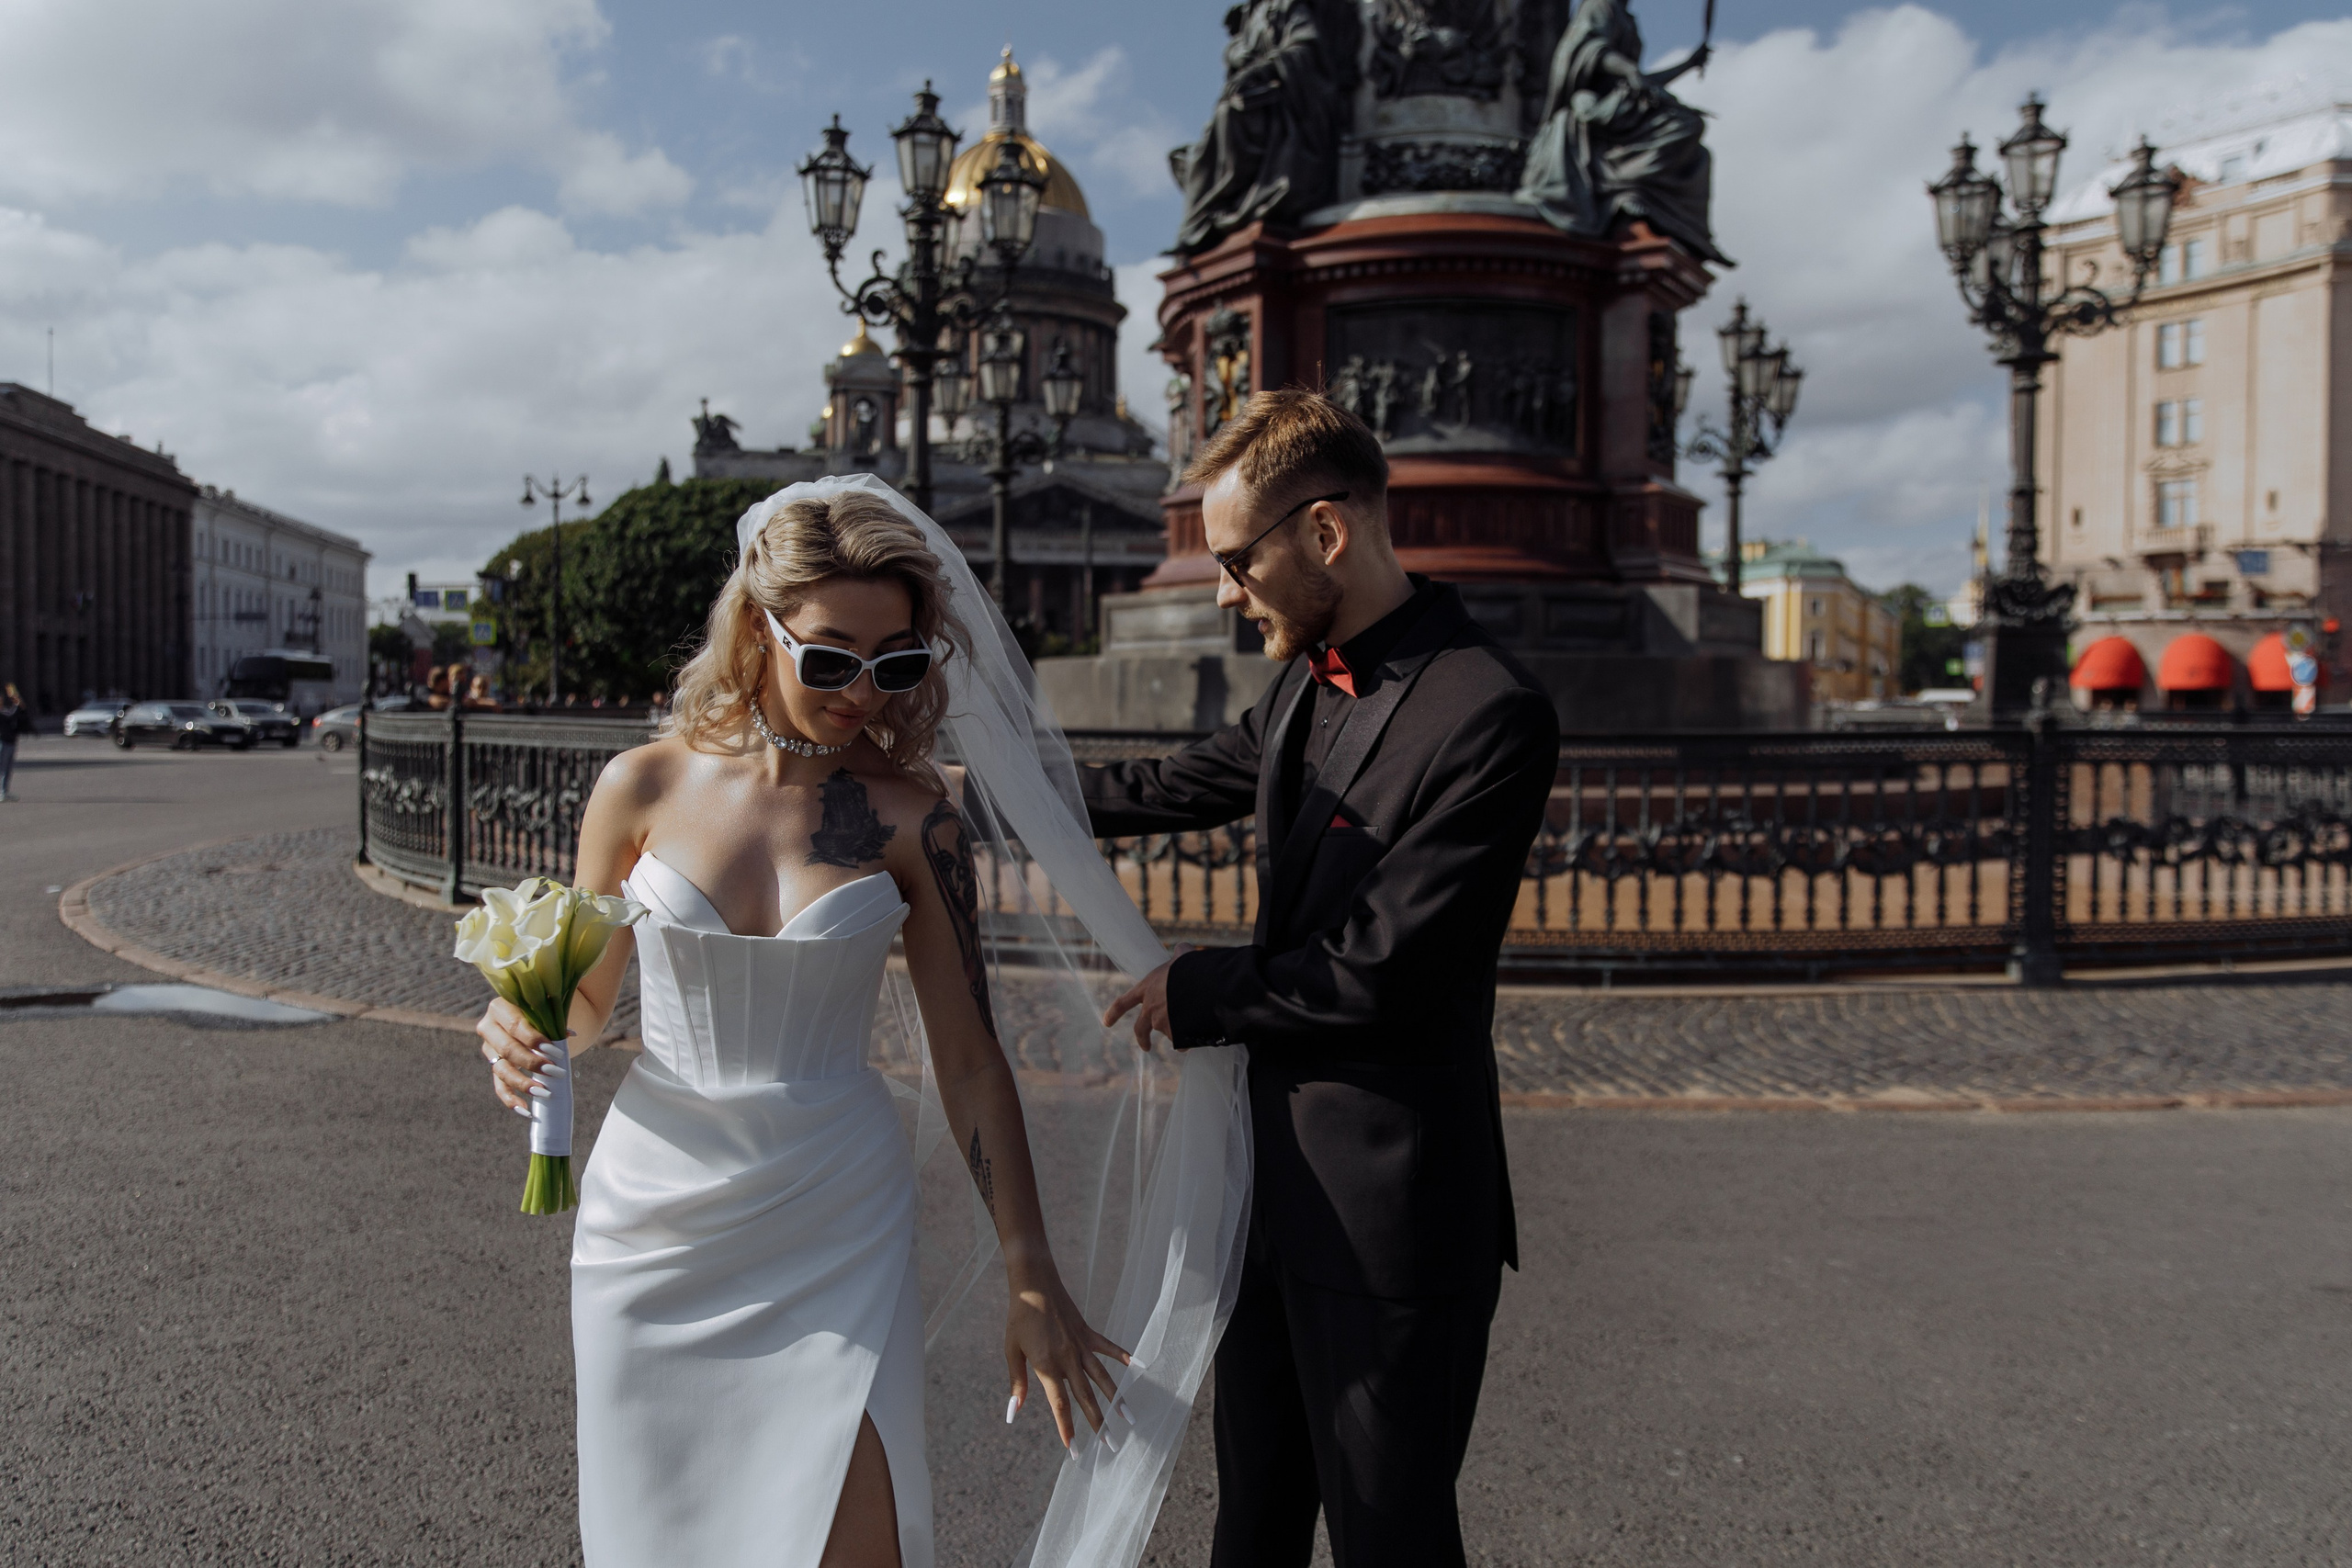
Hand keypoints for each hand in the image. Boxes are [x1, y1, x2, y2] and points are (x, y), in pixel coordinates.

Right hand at [475, 996, 565, 1117]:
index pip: (516, 1027)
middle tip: (557, 1072)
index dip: (536, 1042)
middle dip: (532, 1064)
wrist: (536, 1011)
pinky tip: (526, 1111)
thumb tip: (568, 1035)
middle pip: (507, 1050)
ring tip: (545, 1093)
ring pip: (502, 1070)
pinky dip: (511, 1099)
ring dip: (524, 1084)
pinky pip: (499, 1085)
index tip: (557, 1053)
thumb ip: (554, 1016)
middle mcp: (488, 1027)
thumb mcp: (547, 1006)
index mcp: (500, 1007)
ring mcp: (489, 1049)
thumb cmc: (545, 1007)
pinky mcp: (494, 1065)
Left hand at [1004, 1266, 1133, 1453]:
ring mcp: (1081, 1345)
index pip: (1060, 1405)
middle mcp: (1068, 1359)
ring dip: (1117, 1399)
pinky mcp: (1088, 1332)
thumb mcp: (1012, 1351)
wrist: (1034, 1284)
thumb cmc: (1019, 1318)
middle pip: (1087, 1398)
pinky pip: (1108, 1347)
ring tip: (1129, 1419)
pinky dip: (1122, 1356)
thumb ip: (1017, 1383)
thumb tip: (1013, 1413)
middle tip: (1110, 1446)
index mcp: (1048, 1366)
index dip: (1066, 1428)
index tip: (1074, 1450)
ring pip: (1103, 1378)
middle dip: (1098, 1423)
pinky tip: (1137, 1365)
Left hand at [1101, 944, 1194, 1052]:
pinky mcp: (1176, 1035)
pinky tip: (1199, 1032)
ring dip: (1179, 1031)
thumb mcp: (1182, 957)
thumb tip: (1183, 948)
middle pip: (1140, 1029)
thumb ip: (1180, 954)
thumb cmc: (1191, 968)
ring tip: (1195, 1022)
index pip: (1123, 1002)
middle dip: (1142, 1039)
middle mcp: (1151, 1009)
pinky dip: (1189, 1040)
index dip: (1114, 1013)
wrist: (1203, 986)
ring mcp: (1163, 1024)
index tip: (1106, 1022)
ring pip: (1170, 1032)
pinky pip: (1183, 1041)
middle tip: (1145, 1047)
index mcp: (1147, 989)